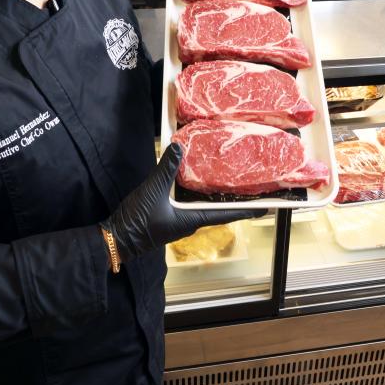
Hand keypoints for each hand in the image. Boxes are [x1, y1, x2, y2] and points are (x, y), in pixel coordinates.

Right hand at [102, 142, 265, 262]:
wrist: (116, 238)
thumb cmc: (138, 221)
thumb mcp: (153, 190)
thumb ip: (167, 167)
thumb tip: (180, 146)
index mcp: (194, 219)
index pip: (227, 214)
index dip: (247, 209)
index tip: (268, 205)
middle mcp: (191, 221)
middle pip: (219, 209)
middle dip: (233, 198)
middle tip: (249, 184)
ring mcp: (180, 220)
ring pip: (204, 205)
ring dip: (215, 194)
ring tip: (227, 178)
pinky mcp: (169, 217)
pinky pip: (190, 203)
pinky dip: (197, 192)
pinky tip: (195, 179)